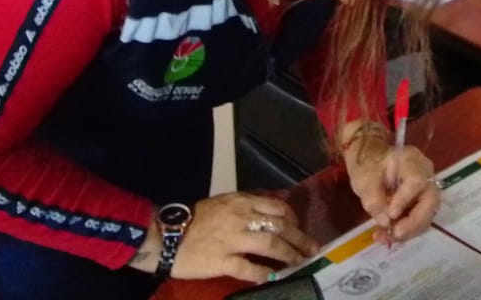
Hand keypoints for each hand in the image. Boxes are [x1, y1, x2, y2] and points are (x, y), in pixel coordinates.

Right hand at [141, 191, 314, 282]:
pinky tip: (274, 278)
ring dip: (290, 255)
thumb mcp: (223, 203)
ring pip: (271, 245)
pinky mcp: (223, 261)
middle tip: (313, 249)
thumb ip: (246, 206)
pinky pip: (249, 268)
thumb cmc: (196, 219)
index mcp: (242, 202)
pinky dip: (264, 274)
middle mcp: (241, 218)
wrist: (168, 236)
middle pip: (280, 227)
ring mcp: (233, 240)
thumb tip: (270, 214)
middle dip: (300, 239)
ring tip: (300, 262)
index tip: (300, 229)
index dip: (294, 220)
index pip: (277, 208)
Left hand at [343, 138, 439, 245]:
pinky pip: (419, 219)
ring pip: (427, 215)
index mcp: (411, 160)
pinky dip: (405, 231)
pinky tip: (387, 235)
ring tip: (384, 237)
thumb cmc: (366, 165)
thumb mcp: (363, 179)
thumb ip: (373, 199)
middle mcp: (425, 174)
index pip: (416, 181)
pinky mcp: (421, 202)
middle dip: (413, 222)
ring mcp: (425, 189)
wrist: (369, 162)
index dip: (405, 200)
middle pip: (430, 201)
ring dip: (408, 231)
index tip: (391, 214)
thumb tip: (386, 222)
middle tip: (395, 234)